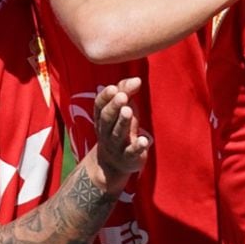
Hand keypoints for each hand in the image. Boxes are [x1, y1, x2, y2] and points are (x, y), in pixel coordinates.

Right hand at [93, 78, 149, 193]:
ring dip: (123, 122)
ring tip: (128, 111)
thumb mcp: (121, 108)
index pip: (99, 106)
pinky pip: (131, 152)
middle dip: (114, 107)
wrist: (112, 164)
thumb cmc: (120, 127)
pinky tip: (144, 141)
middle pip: (107, 118)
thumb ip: (125, 91)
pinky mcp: (129, 157)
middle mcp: (106, 131)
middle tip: (122, 97)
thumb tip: (136, 79)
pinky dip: (137, 147)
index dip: (105, 97)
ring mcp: (117, 145)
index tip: (113, 88)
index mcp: (102, 118)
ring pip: (117, 134)